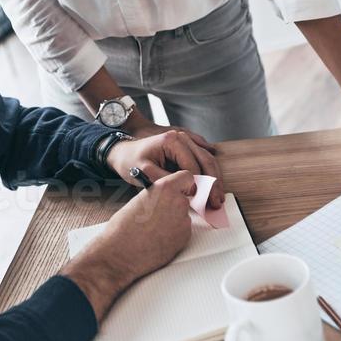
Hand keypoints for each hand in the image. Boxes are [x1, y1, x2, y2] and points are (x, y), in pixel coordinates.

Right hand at [62, 172, 194, 319]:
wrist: (120, 252)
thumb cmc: (123, 227)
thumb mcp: (139, 200)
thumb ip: (156, 196)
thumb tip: (163, 199)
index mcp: (164, 188)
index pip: (186, 177)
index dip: (183, 184)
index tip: (180, 188)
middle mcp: (178, 202)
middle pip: (184, 199)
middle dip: (174, 205)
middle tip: (160, 214)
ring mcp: (183, 221)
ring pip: (183, 216)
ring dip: (174, 221)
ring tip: (155, 229)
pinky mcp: (185, 238)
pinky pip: (183, 231)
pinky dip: (175, 234)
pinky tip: (158, 239)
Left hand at [106, 124, 225, 208]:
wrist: (122, 153)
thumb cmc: (130, 161)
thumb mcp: (145, 172)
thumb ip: (167, 180)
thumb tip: (189, 191)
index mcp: (172, 140)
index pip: (192, 164)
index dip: (198, 184)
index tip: (201, 201)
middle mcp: (181, 138)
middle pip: (205, 160)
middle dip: (213, 183)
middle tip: (217, 202)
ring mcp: (185, 143)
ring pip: (208, 160)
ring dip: (215, 181)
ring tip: (218, 199)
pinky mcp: (185, 150)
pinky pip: (203, 162)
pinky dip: (210, 176)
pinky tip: (214, 189)